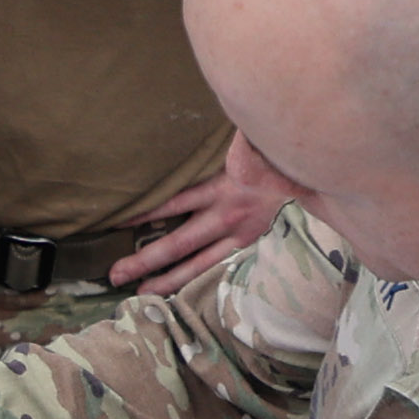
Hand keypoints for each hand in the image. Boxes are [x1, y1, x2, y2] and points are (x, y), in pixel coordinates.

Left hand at [108, 129, 301, 288]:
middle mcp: (226, 216)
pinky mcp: (247, 243)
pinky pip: (216, 265)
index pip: (174, 202)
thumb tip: (178, 127)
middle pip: (178, 244)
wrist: (302, 171)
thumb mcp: (236, 142)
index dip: (145, 213)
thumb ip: (209, 145)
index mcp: (220, 187)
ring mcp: (238, 234)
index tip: (117, 222)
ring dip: (167, 279)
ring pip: (197, 264)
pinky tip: (175, 288)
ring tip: (141, 291)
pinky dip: (195, 276)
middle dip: (145, 260)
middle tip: (116, 274)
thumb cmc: (260, 151)